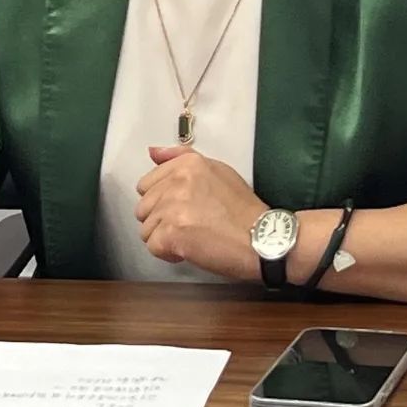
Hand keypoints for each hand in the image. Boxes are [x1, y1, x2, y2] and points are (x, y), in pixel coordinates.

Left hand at [135, 145, 265, 280]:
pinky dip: (169, 254)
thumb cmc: (243, 210)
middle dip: (162, 221)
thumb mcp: (216, 170)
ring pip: (146, 229)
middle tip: (190, 225)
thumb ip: (180, 158)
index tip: (183, 208)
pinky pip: (153, 247)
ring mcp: (173, 207)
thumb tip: (152, 152)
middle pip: (144, 208)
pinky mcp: (172, 233)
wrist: (262, 239)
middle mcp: (178, 181)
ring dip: (165, 238)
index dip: (162, 201)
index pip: (147, 184)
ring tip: (193, 237)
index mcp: (187, 164)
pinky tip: (191, 249)